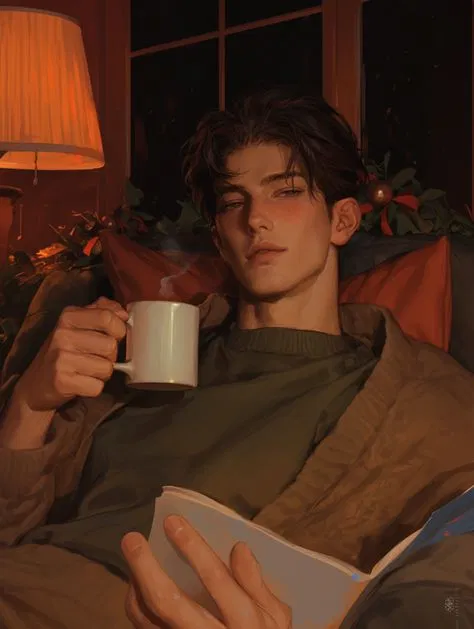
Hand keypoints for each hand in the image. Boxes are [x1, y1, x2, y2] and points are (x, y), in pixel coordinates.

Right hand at [14, 296, 127, 411]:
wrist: (37, 384)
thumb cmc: (65, 352)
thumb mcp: (78, 325)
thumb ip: (101, 311)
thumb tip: (124, 313)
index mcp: (69, 316)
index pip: (107, 317)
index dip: (119, 329)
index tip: (115, 336)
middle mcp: (63, 334)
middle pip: (111, 345)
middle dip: (111, 356)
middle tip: (97, 358)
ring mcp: (61, 358)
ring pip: (107, 367)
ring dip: (103, 373)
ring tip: (88, 370)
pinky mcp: (62, 381)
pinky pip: (97, 386)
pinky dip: (94, 387)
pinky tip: (82, 383)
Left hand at [122, 516, 291, 628]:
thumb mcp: (276, 619)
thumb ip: (258, 585)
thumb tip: (239, 548)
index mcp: (243, 623)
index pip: (216, 580)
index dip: (193, 548)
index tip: (173, 522)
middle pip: (168, 602)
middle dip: (146, 567)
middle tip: (132, 538)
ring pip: (147, 618)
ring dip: (135, 585)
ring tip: (133, 557)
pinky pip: (145, 628)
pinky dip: (136, 604)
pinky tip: (139, 585)